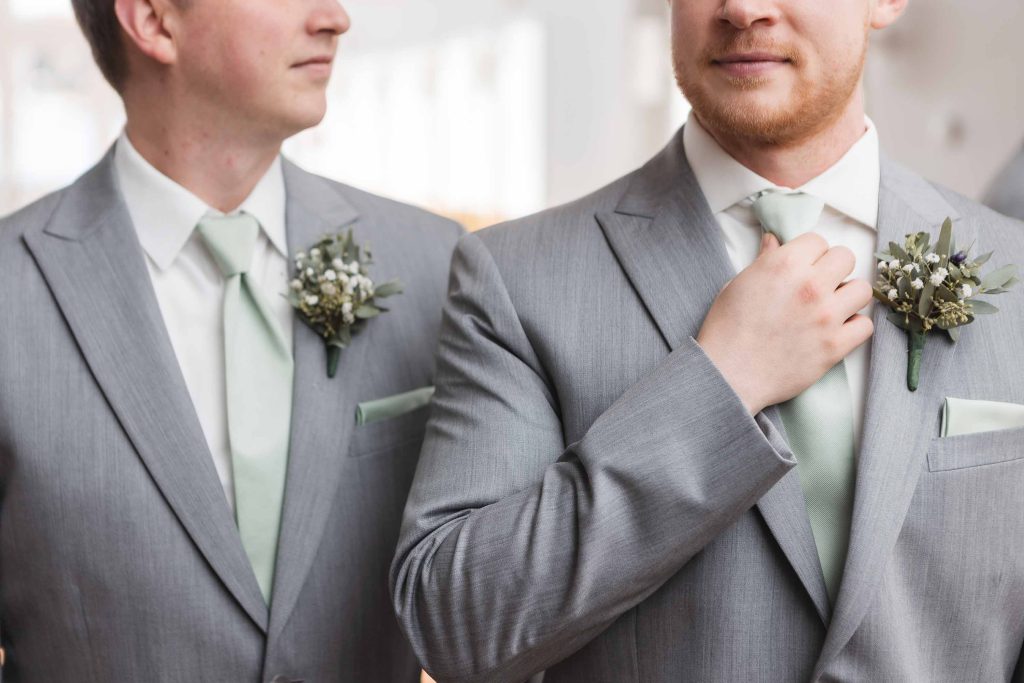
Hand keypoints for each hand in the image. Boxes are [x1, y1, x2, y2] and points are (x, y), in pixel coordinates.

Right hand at [696, 232, 873, 414]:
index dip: (810, 254)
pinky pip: (865, 325)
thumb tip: (774, 241)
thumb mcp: (737, 285)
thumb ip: (764, 260)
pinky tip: (835, 331)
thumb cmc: (726, 329)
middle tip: (819, 285)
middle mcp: (809, 285)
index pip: (818, 241)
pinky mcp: (835, 345)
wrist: (728, 374)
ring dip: (848, 297)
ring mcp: (826, 316)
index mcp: (783, 264)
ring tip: (831, 308)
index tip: (803, 267)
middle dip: (833, 269)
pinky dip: (853, 328)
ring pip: (862, 290)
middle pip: (846, 258)